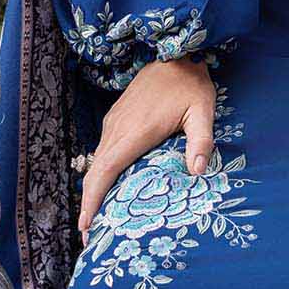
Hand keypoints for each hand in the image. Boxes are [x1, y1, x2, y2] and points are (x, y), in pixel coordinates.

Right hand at [77, 54, 215, 236]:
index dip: (93, 200)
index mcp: (134, 132)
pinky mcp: (116, 119)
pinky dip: (101, 174)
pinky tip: (106, 187)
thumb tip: (198, 172)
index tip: (86, 225)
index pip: (105, 172)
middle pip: (95, 173)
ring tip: (95, 219)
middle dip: (89, 205)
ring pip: (97, 163)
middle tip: (88, 236)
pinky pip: (103, 151)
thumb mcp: (202, 111)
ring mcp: (114, 123)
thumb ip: (201, 141)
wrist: (175, 52)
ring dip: (93, 190)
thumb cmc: (190, 84)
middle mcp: (117, 130)